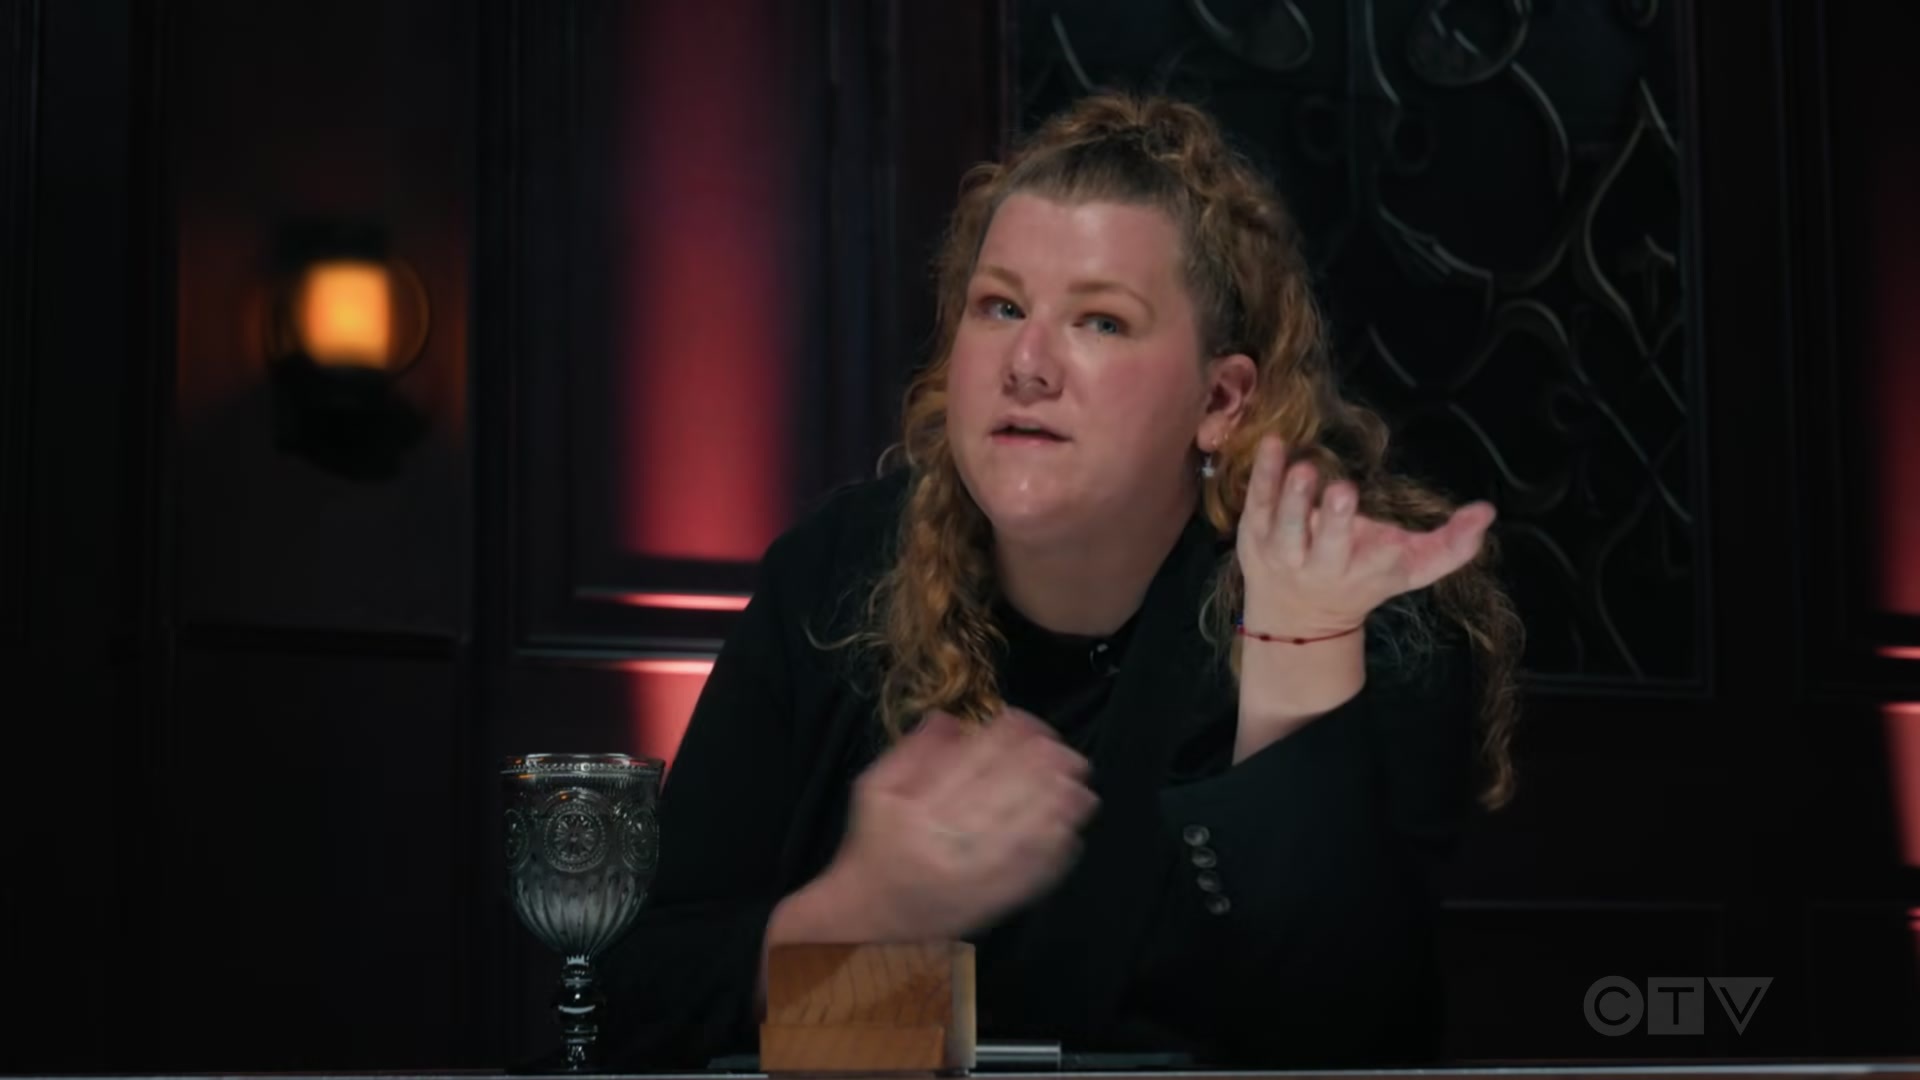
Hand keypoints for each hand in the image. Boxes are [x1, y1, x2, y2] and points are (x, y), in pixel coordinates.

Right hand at [822, 709, 1097, 941]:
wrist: (868, 920)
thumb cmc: (875, 848)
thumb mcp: (875, 789)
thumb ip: (912, 751)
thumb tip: (952, 719)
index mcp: (916, 809)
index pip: (973, 762)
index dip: (1009, 738)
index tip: (1030, 724)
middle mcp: (946, 841)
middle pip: (1006, 794)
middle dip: (1043, 770)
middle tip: (1067, 753)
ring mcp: (972, 875)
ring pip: (1025, 835)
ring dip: (1058, 809)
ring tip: (1080, 786)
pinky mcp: (990, 904)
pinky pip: (1029, 877)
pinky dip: (1054, 855)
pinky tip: (1071, 833)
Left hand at [1236, 435, 1494, 636]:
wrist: (1294, 618)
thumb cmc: (1361, 578)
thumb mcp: (1408, 569)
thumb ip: (1451, 546)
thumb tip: (1487, 512)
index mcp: (1365, 573)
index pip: (1381, 565)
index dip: (1387, 553)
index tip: (1394, 542)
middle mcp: (1323, 567)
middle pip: (1330, 546)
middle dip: (1336, 522)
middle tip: (1343, 491)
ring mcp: (1285, 552)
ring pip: (1289, 528)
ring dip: (1294, 499)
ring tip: (1303, 470)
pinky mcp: (1255, 535)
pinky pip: (1257, 503)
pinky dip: (1263, 476)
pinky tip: (1272, 445)